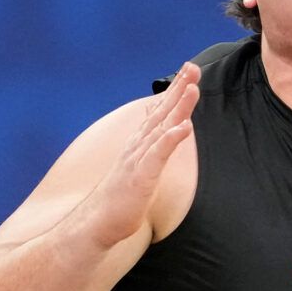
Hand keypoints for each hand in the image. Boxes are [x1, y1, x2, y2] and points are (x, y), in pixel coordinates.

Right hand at [83, 63, 200, 246]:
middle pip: (161, 112)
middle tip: (193, 67)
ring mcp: (138, 160)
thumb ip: (148, 148)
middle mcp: (138, 146)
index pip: (159, 112)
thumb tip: (157, 130)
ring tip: (192, 88)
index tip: (187, 71)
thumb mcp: (137, 169)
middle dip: (178, 89)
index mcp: (139, 144)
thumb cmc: (120, 199)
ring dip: (178, 107)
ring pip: (161, 127)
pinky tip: (184, 126)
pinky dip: (171, 138)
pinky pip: (158, 155)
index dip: (174, 91)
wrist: (98, 223)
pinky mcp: (140, 176)